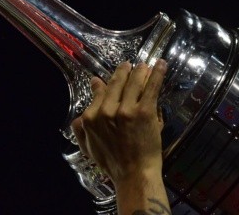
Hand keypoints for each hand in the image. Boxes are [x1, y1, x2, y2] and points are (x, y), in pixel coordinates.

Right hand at [71, 59, 169, 213]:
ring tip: (145, 64)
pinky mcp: (145, 111)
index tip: (107, 78)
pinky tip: (161, 64)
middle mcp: (107, 110)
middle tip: (130, 65)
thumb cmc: (113, 164)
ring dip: (141, 70)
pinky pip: (151, 88)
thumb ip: (81, 131)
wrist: (134, 175)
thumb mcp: (89, 148)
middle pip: (117, 83)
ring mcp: (126, 110)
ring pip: (134, 83)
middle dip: (124, 71)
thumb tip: (77, 118)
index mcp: (92, 118)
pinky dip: (157, 74)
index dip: (104, 83)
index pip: (100, 92)